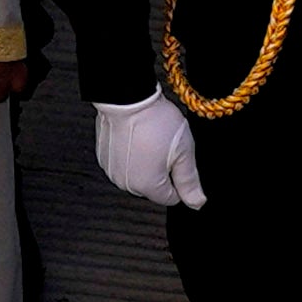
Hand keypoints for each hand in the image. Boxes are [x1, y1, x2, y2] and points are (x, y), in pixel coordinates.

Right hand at [93, 93, 205, 208]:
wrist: (126, 98)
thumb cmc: (155, 121)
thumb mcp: (184, 151)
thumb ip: (189, 181)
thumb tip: (197, 202)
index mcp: (147, 186)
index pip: (170, 198)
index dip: (179, 180)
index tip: (178, 159)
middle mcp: (126, 183)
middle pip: (153, 188)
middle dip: (162, 171)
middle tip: (165, 145)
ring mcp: (113, 171)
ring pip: (138, 175)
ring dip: (146, 163)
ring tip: (150, 139)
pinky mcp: (104, 158)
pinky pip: (123, 164)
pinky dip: (131, 155)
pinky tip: (136, 137)